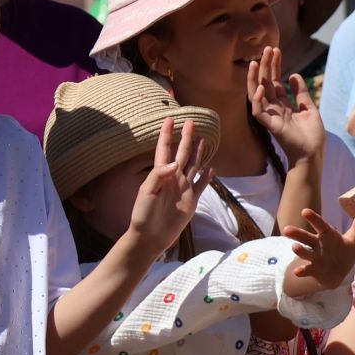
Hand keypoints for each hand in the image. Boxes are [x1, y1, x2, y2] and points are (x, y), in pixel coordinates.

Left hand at [126, 116, 211, 254]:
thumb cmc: (143, 214)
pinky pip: (200, 185)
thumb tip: (175, 163)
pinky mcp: (191, 201)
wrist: (151, 236)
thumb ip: (159, 175)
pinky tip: (211, 169)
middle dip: (186, 137)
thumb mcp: (146, 192)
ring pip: (193, 165)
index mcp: (160, 173)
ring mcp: (183, 188)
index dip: (167, 134)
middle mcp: (173, 178)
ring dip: (197, 152)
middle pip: (182, 153)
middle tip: (191, 121)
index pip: (165, 149)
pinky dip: (207, 177)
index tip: (170, 118)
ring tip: (202, 139)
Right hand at [246, 48, 323, 165]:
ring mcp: (271, 117)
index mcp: (283, 105)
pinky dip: (257, 99)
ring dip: (255, 78)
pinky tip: (262, 86)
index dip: (275, 66)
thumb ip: (301, 93)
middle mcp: (274, 109)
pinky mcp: (270, 126)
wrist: (313, 155)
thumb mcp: (309, 109)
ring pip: (257, 94)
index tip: (276, 50)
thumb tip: (294, 75)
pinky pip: (258, 111)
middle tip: (268, 48)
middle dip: (266, 66)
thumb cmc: (312, 136)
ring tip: (257, 62)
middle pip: (266, 83)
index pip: (275, 81)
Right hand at [279, 208, 354, 298]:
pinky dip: (302, 271)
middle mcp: (318, 245)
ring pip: (306, 253)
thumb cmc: (344, 253)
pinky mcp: (315, 270)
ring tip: (294, 247)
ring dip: (300, 250)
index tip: (305, 211)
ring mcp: (315, 258)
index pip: (320, 226)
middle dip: (297, 234)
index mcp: (327, 236)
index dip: (314, 219)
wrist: (339, 273)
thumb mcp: (354, 239)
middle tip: (286, 229)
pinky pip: (308, 269)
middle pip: (307, 238)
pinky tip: (297, 272)